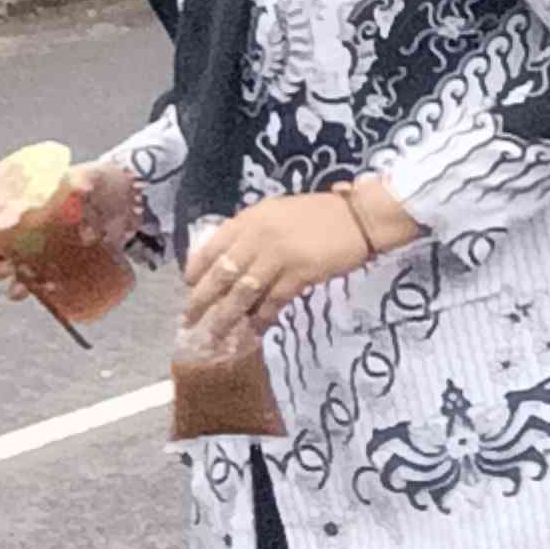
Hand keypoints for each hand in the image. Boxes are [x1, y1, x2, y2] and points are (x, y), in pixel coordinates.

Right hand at [0, 153, 133, 298]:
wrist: (122, 201)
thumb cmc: (95, 184)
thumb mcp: (90, 178)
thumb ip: (83, 182)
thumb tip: (79, 191)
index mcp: (19, 199)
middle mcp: (18, 226)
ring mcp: (32, 247)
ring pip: (2, 265)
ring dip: (0, 273)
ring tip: (12, 273)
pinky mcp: (50, 265)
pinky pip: (29, 282)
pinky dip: (26, 289)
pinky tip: (31, 290)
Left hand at [182, 187, 395, 332]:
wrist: (360, 217)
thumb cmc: (320, 214)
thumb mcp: (277, 213)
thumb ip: (251, 233)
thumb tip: (227, 263)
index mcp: (250, 219)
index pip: (211, 247)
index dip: (195, 272)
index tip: (189, 288)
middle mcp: (258, 237)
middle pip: (221, 275)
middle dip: (201, 302)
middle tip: (190, 322)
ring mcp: (279, 256)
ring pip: (242, 294)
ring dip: (226, 318)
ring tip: (215, 335)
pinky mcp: (299, 274)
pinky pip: (272, 301)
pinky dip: (261, 318)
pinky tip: (256, 329)